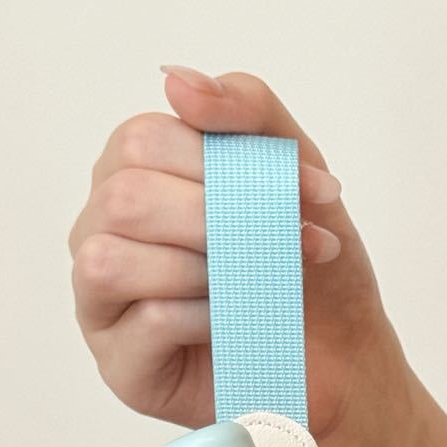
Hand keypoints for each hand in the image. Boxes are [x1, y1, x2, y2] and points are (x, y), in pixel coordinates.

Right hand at [69, 66, 406, 435]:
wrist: (343, 362)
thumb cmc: (308, 269)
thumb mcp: (293, 172)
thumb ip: (243, 110)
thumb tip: (173, 80)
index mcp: (133, 177)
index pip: (142, 141)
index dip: (223, 162)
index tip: (306, 192)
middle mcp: (103, 234)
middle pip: (123, 198)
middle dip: (214, 217)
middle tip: (280, 242)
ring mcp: (102, 304)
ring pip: (111, 260)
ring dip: (202, 267)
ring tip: (254, 283)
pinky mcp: (122, 366)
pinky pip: (148, 322)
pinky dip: (207, 316)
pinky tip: (238, 323)